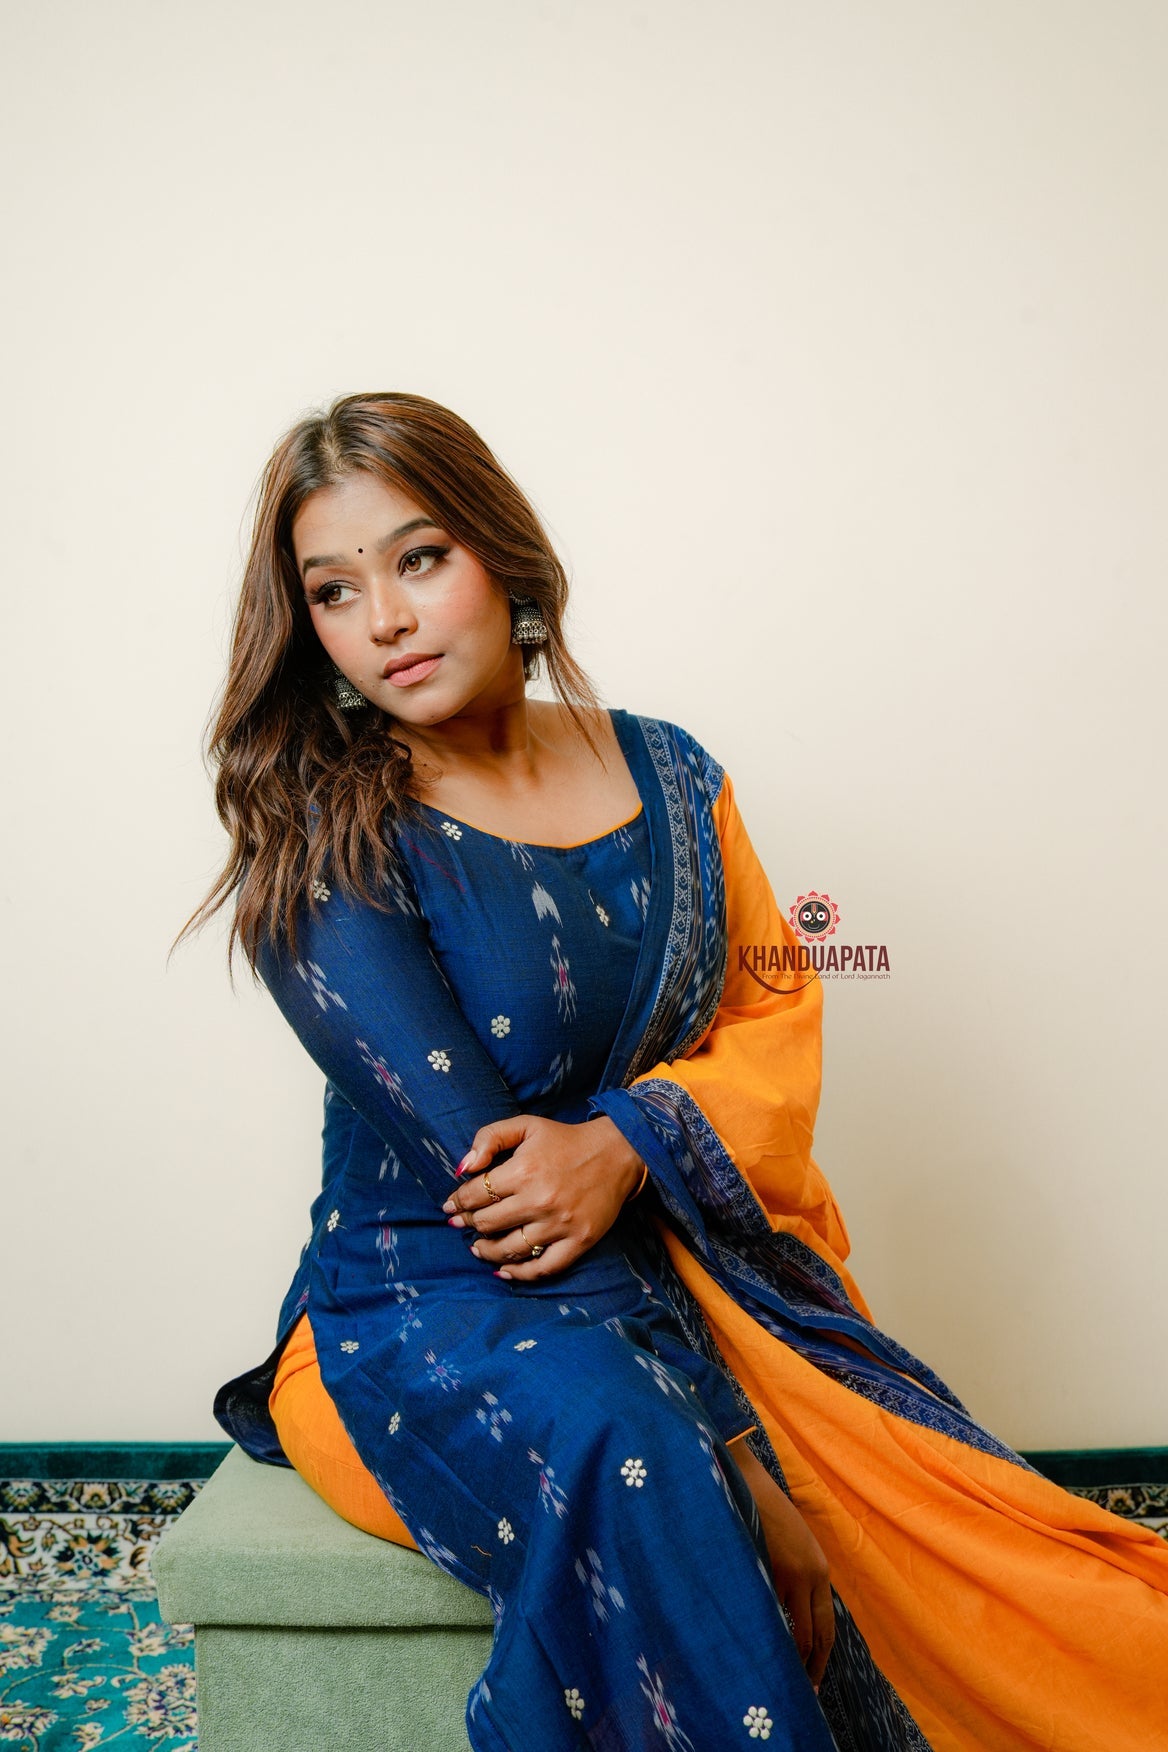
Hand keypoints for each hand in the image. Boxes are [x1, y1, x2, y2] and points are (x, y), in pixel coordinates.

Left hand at [440, 1113, 643, 1280]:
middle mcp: (539, 1200)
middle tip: (462, 1224)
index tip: (451, 1207)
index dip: (457, 1202)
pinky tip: (504, 1271)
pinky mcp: (578, 1241)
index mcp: (523, 1169)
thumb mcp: (526, 1124)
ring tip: (478, 1248)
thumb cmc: (565, 1140)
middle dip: (469, 1224)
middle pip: (487, 1223)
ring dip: (486, 1251)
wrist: (617, 1153)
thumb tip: (463, 1168)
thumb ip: (489, 1138)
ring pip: (509, 1249)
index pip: (476, 1194)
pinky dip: (520, 1274)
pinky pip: (543, 1268)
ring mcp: (559, 1224)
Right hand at [731, 1443, 833, 1691]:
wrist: (746, 1479)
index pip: (825, 1625)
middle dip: (812, 1666)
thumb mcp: (788, 1543)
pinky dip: (769, 1633)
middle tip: (805, 1692)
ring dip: (790, 1656)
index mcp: (818, 1568)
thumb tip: (786, 1611)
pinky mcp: (771, 1569)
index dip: (820, 1655)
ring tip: (782, 1679)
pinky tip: (761, 1649)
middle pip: (818, 1634)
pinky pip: (772, 1612)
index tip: (813, 1677)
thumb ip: (792, 1574)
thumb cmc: (763, 1509)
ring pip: (796, 1630)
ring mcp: (792, 1573)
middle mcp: (812, 1574)